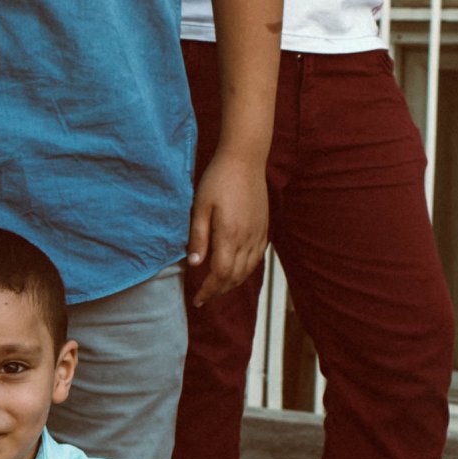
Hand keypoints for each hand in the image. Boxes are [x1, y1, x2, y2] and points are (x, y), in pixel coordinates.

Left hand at [186, 147, 268, 307]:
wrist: (245, 159)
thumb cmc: (218, 180)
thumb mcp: (200, 207)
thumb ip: (198, 237)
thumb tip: (194, 264)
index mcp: (229, 235)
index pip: (220, 274)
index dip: (208, 290)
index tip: (197, 299)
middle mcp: (247, 239)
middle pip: (235, 277)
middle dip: (219, 290)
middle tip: (204, 296)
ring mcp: (258, 234)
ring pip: (248, 270)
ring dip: (232, 283)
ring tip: (218, 287)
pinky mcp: (264, 228)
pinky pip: (257, 258)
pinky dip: (246, 270)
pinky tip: (237, 269)